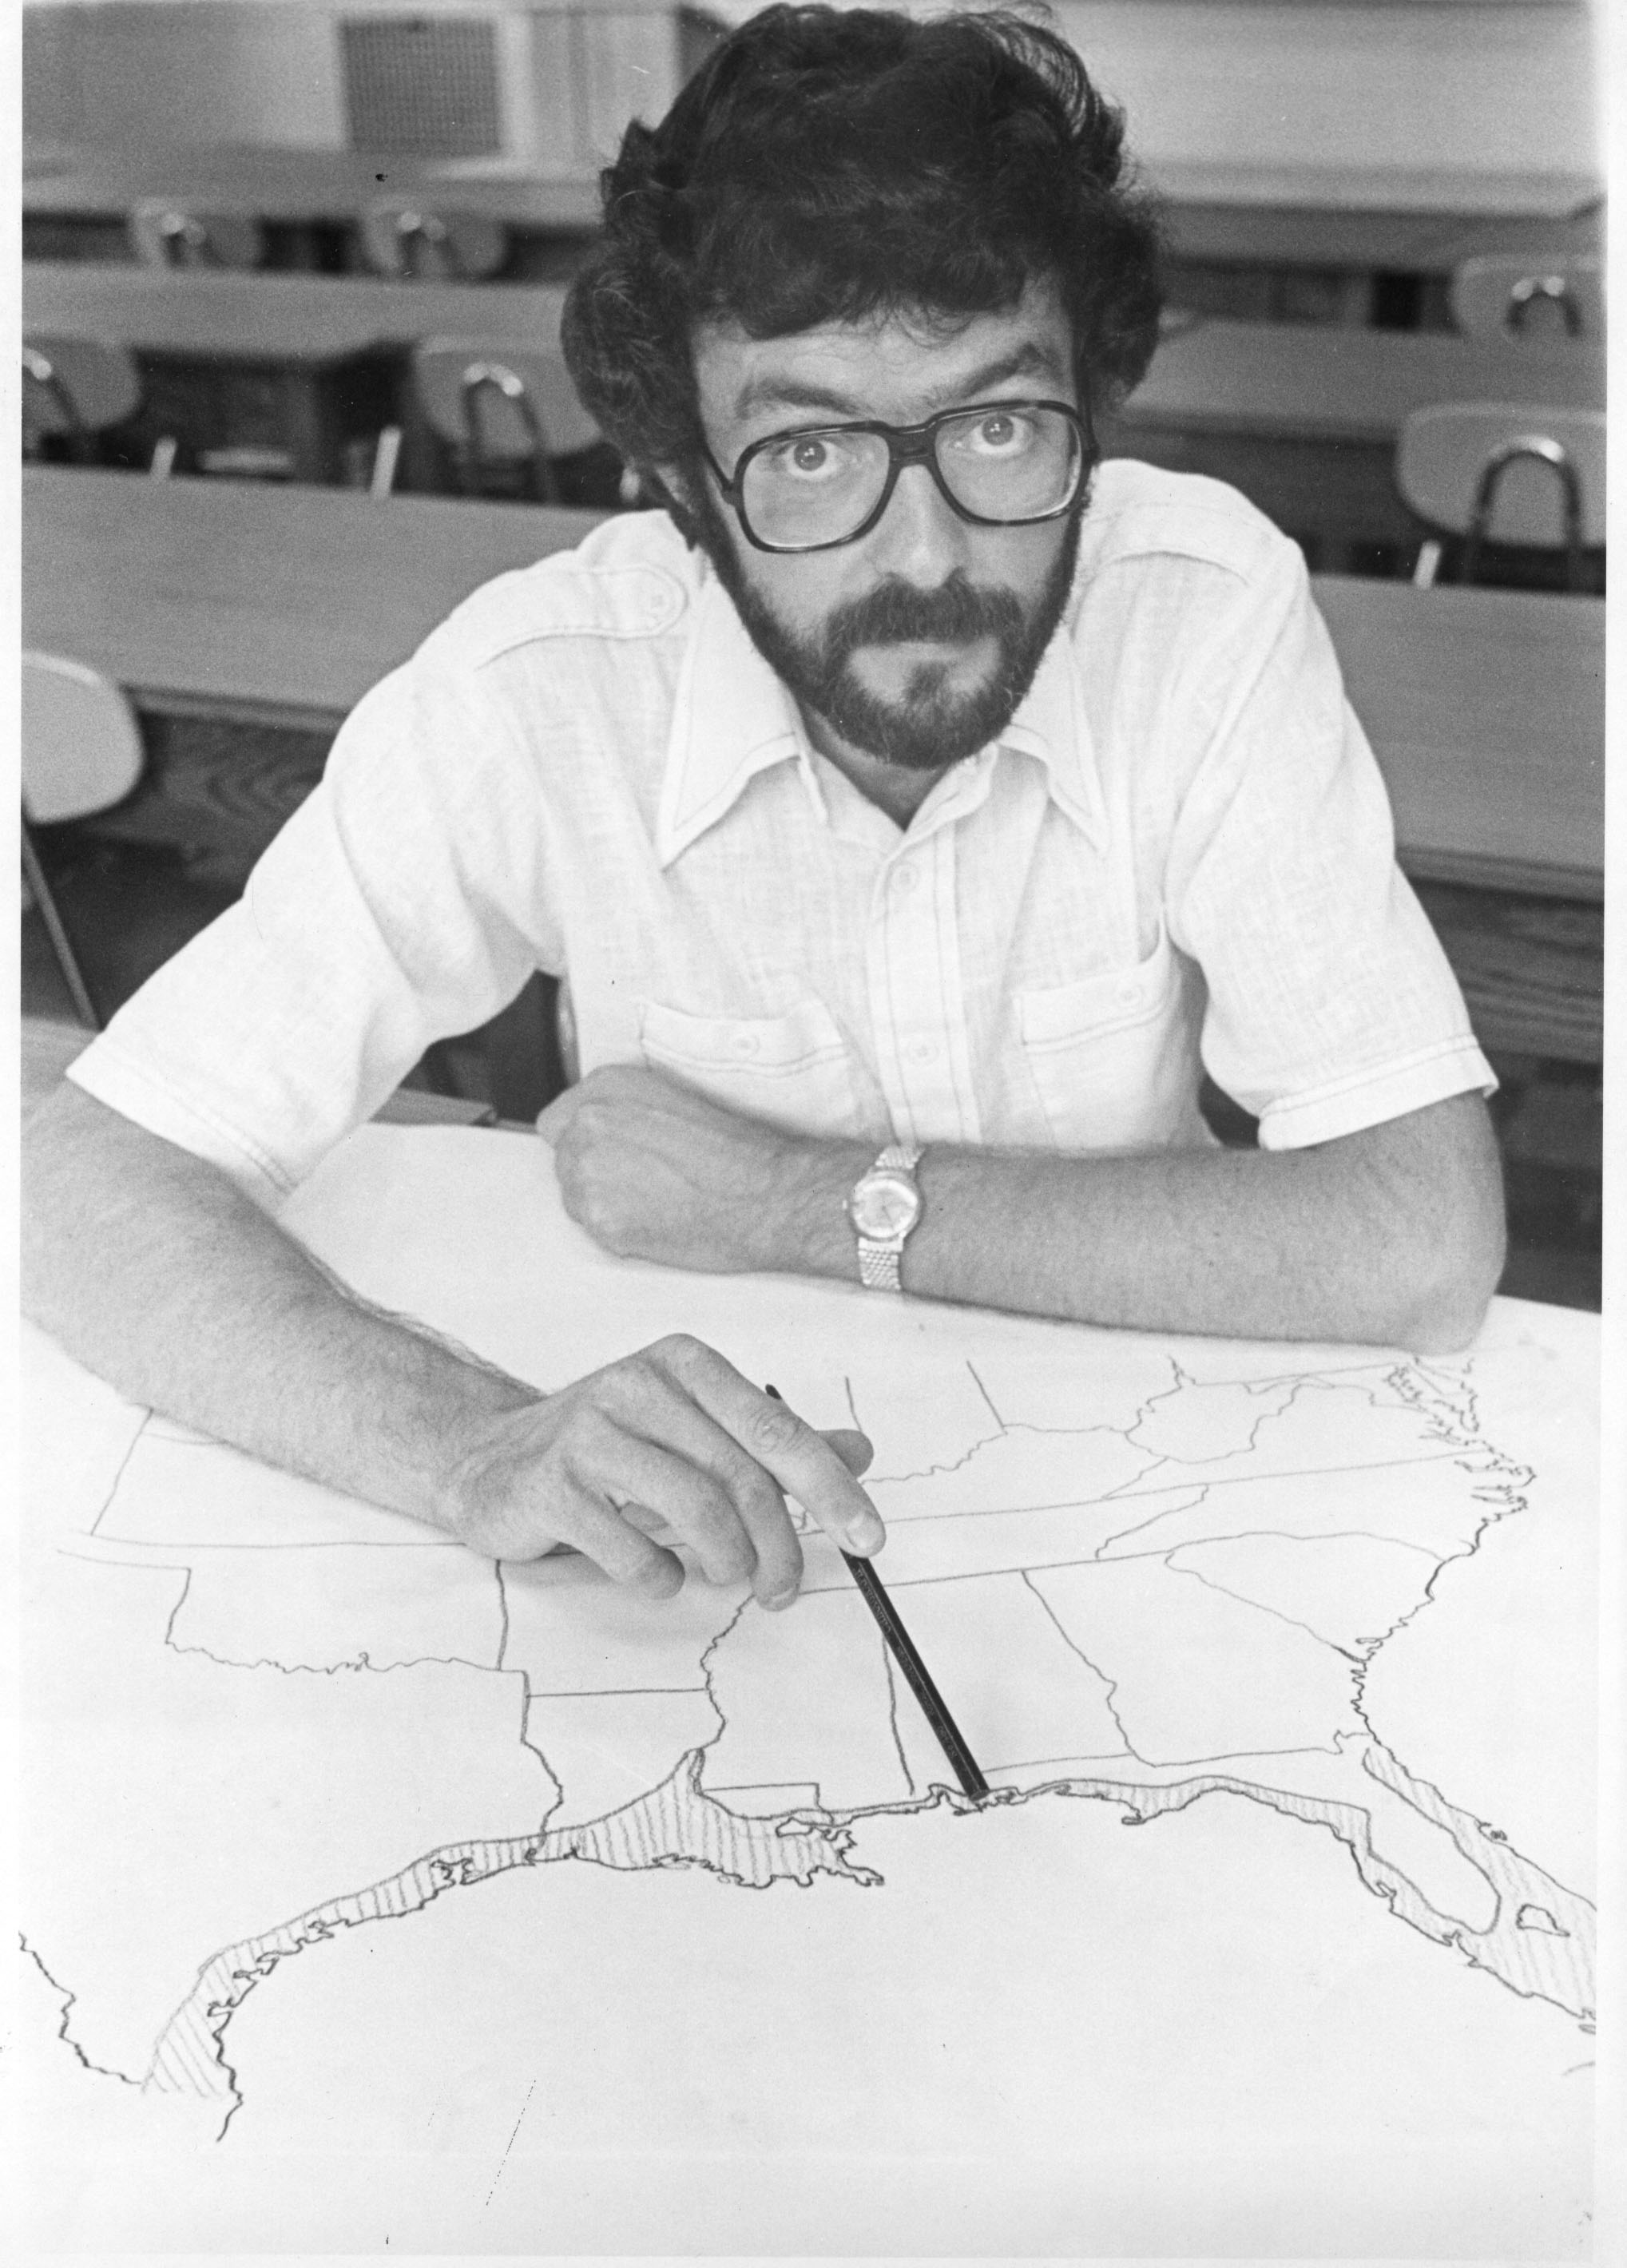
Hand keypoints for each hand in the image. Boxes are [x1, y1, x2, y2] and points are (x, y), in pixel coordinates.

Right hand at [443, 1332, 882, 1606]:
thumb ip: (772, 1442)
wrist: (486, 1458)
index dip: (831, 1488)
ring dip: (727, 1560)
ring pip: (696, 1507)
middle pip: (742, 1475)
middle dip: (780, 1545)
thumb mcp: (692, 1430)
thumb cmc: (604, 1448)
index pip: (777, 1429)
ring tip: (725, 1576)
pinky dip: (660, 1576)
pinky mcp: (551, 1484)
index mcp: (685, 1365)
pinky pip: (632, 1547)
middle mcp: (638, 1385)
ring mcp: (589, 1432)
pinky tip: (660, 1576)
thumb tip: (861, 1451)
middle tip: (785, 1588)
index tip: (871, 1538)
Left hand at [538, 1064, 864, 1273]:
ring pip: (575, 1197)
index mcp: (607, 1087)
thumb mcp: (674, 1099)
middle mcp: (588, 1125)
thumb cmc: (736, 1150)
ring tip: (655, 1201)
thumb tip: (599, 1131)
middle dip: (595, 1172)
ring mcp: (588, 1174)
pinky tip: (657, 1220)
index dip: (584, 1141)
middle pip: (564, 1160)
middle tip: (643, 1181)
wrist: (764, 1194)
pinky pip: (593, 1229)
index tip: (607, 1154)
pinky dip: (619, 1229)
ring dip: (604, 1202)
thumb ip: (624, 1109)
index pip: (556, 1121)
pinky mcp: (600, 1220)